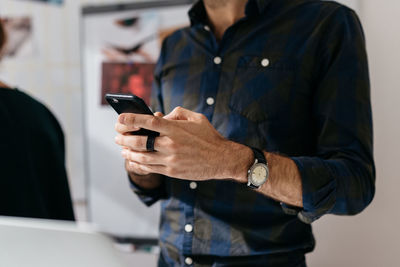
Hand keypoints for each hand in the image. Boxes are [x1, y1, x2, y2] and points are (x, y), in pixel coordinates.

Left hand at [114, 107, 251, 180]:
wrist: (222, 159)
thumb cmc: (209, 136)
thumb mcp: (196, 118)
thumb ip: (176, 114)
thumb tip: (158, 116)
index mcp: (175, 129)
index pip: (148, 122)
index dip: (131, 120)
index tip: (120, 118)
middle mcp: (171, 144)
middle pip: (140, 141)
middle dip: (124, 139)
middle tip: (117, 137)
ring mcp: (170, 159)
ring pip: (142, 156)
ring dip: (128, 153)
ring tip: (122, 150)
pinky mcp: (172, 171)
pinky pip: (150, 168)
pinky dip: (138, 164)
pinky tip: (132, 161)